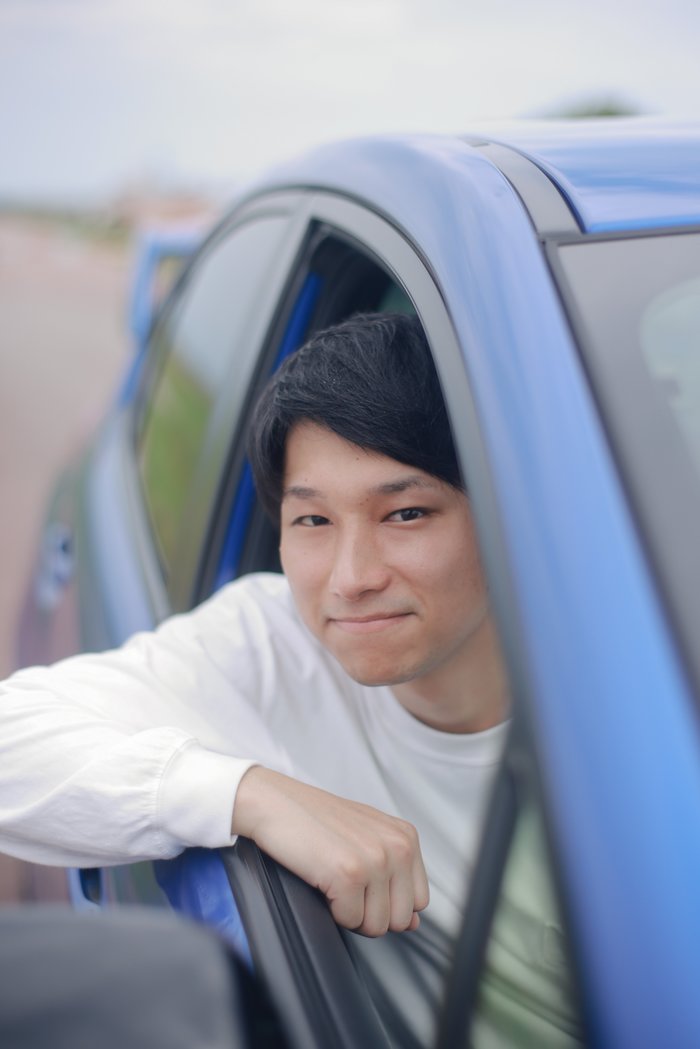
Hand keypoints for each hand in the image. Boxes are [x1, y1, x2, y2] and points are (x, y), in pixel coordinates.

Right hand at [232, 766, 428, 936]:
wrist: (275, 804)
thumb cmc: (316, 821)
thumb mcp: (365, 842)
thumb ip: (395, 879)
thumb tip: (413, 924)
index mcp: (406, 837)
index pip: (418, 901)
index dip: (387, 903)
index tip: (363, 884)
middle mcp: (398, 847)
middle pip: (400, 920)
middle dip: (369, 912)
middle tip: (345, 883)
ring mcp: (376, 860)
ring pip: (376, 926)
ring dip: (350, 912)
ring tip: (333, 879)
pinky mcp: (350, 874)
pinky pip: (349, 921)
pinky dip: (332, 910)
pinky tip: (322, 879)